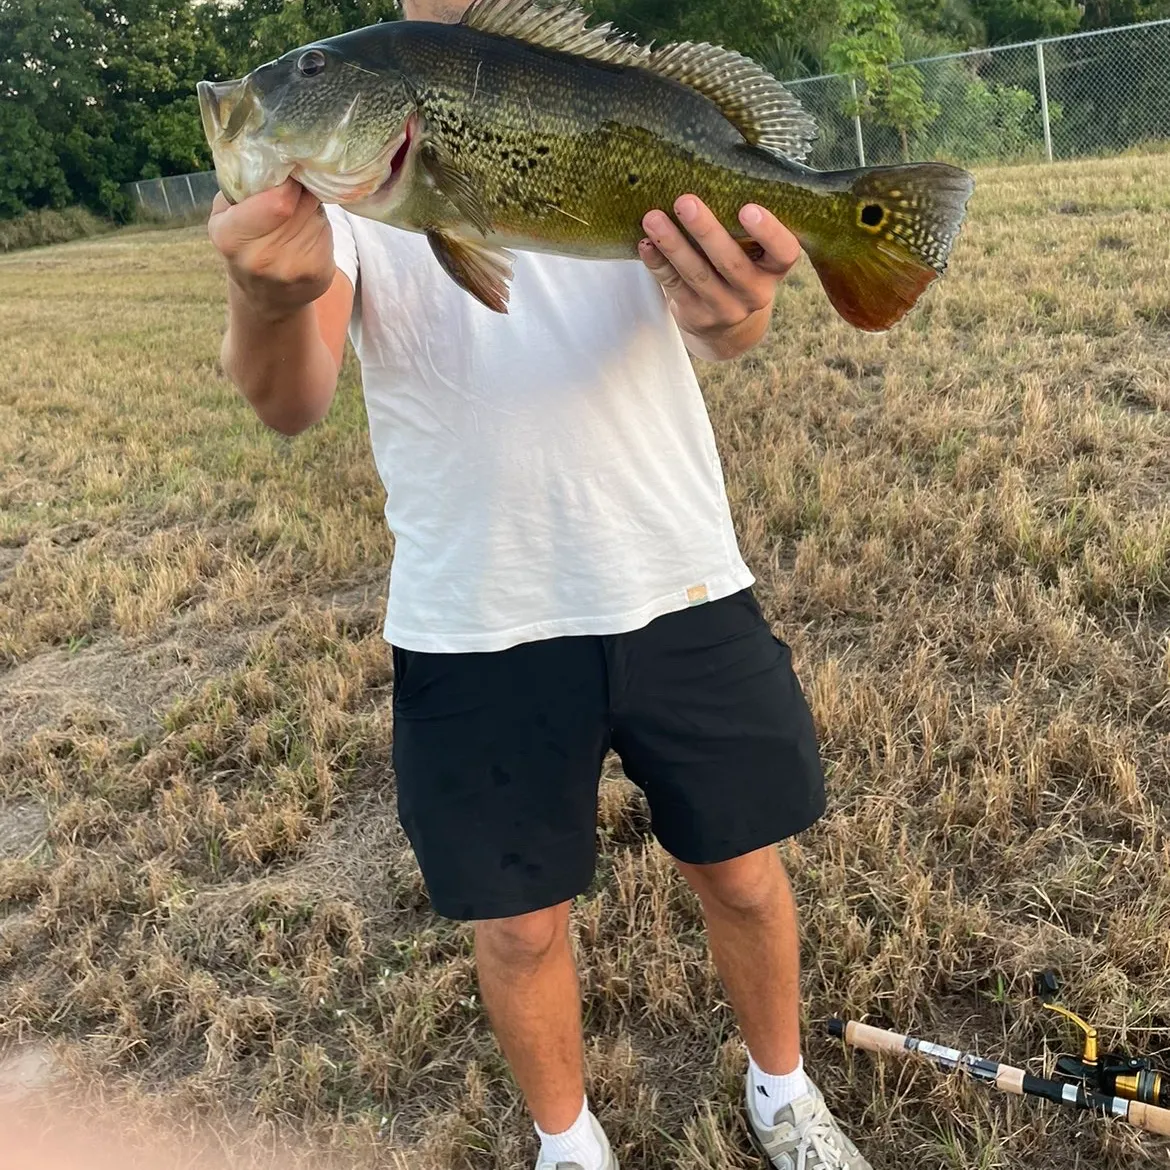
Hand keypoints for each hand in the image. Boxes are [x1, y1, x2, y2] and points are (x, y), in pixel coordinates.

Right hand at [207, 179, 335, 321]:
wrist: (265, 298)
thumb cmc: (243, 244)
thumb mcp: (225, 214)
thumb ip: (242, 186)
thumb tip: (274, 155)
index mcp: (230, 237)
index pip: (279, 200)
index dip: (287, 182)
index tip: (284, 176)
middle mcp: (261, 259)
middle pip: (300, 204)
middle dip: (299, 192)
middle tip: (291, 195)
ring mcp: (292, 270)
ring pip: (316, 216)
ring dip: (311, 210)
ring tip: (295, 219)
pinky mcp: (318, 276)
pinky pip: (327, 234)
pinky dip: (320, 228)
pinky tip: (307, 237)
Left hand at [638, 195, 800, 359]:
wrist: (729, 327)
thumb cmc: (742, 269)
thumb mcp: (756, 253)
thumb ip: (744, 227)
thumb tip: (712, 172)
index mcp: (774, 269)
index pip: (783, 252)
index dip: (769, 232)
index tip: (747, 208)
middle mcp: (754, 293)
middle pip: (731, 263)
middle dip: (706, 231)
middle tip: (685, 202)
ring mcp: (725, 308)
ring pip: (698, 275)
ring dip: (673, 245)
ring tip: (652, 218)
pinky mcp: (696, 316)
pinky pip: (674, 286)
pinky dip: (658, 263)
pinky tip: (645, 244)